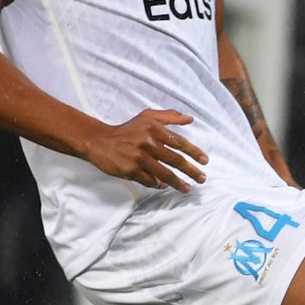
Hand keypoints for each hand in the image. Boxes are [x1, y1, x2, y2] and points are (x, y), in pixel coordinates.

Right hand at [80, 109, 208, 192]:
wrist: (99, 141)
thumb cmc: (127, 129)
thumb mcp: (147, 117)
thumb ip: (169, 117)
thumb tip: (191, 119)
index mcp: (154, 129)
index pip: (179, 142)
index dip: (194, 152)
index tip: (205, 161)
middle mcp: (148, 143)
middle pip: (175, 160)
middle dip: (191, 171)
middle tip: (202, 179)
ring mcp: (138, 158)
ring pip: (164, 174)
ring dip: (178, 182)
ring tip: (187, 188)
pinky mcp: (130, 171)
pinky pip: (149, 181)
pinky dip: (158, 184)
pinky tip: (164, 185)